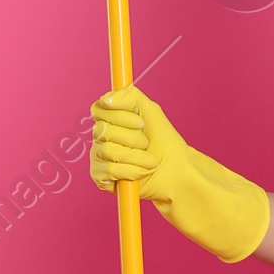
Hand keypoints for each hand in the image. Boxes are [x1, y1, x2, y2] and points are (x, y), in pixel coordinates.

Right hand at [88, 85, 270, 262]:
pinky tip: (142, 172)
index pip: (98, 109)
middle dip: (133, 138)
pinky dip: (132, 171)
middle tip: (147, 143)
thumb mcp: (151, 111)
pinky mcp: (100, 176)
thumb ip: (129, 96)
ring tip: (149, 161)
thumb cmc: (164, 141)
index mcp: (109, 119)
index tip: (141, 123)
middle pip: (102, 130)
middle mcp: (100, 136)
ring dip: (136, 156)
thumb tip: (105, 99)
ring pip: (108, 150)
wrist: (176, 171)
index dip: (120, 116)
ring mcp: (98, 156)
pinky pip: (110, 170)